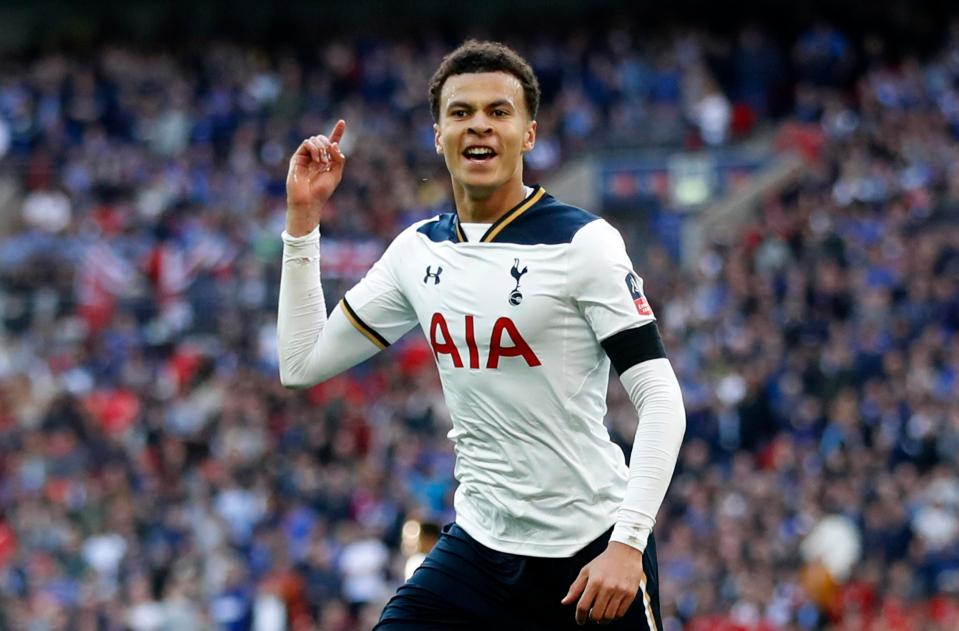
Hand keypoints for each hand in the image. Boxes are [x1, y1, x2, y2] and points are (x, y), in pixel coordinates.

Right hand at [285, 120, 346, 235]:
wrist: (309, 200)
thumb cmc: (322, 191)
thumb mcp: (336, 174)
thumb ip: (338, 159)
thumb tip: (334, 144)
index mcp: (326, 160)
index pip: (332, 142)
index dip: (337, 132)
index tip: (342, 122)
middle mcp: (316, 156)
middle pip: (323, 139)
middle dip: (328, 145)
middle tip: (328, 160)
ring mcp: (306, 156)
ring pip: (315, 139)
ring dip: (322, 148)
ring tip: (322, 163)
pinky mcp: (298, 157)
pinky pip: (307, 143)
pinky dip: (315, 149)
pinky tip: (317, 160)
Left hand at [561, 542, 643, 624]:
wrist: (625, 552)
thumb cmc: (603, 562)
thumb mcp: (586, 571)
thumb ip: (575, 588)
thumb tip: (564, 603)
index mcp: (594, 582)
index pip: (583, 606)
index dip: (579, 617)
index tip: (580, 620)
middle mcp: (607, 588)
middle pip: (596, 615)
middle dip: (592, 618)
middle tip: (592, 615)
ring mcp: (620, 592)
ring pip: (609, 616)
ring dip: (603, 619)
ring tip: (601, 614)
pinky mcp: (630, 594)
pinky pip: (620, 613)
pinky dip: (614, 616)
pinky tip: (611, 610)